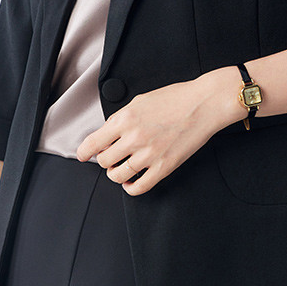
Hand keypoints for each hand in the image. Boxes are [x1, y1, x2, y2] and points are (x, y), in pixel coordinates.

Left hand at [75, 77, 229, 194]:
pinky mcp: (164, 167)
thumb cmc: (175, 98)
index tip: (83, 155)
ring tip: (121, 168)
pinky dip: (130, 187)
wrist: (203, 104)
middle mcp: (133, 138)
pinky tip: (131, 181)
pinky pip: (138, 187)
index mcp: (124, 119)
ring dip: (116, 173)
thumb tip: (107, 133)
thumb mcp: (140, 100)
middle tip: (111, 156)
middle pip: (104, 161)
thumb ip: (121, 118)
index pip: (92, 143)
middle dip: (104, 160)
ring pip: (117, 175)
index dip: (83, 152)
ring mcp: (149, 154)